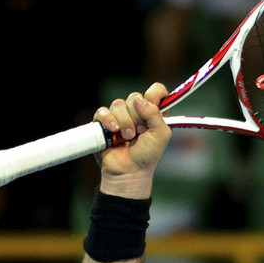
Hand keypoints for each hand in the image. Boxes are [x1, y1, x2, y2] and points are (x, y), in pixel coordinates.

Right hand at [93, 83, 171, 197]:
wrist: (128, 171)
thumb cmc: (147, 155)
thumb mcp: (160, 135)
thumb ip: (155, 114)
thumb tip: (139, 99)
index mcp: (153, 113)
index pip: (156, 91)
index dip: (154, 93)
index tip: (152, 101)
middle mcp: (137, 112)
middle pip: (134, 97)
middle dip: (138, 116)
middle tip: (140, 133)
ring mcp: (119, 117)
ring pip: (118, 104)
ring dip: (125, 122)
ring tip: (127, 138)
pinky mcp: (104, 123)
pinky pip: (103, 111)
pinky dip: (108, 120)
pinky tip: (113, 132)